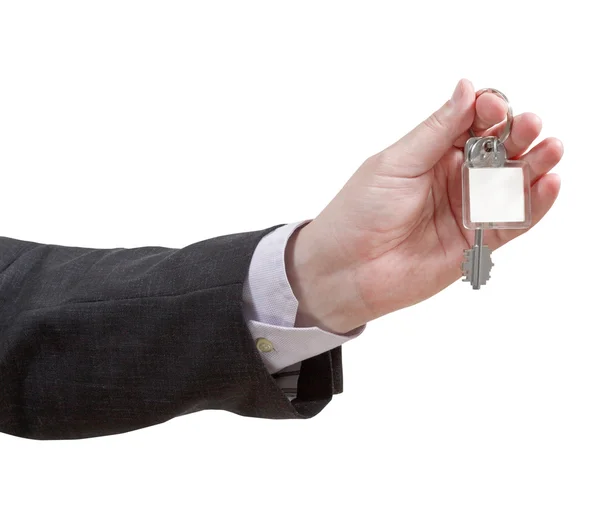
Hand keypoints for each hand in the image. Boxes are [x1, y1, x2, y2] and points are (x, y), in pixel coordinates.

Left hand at [285, 79, 562, 333]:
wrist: (346, 270)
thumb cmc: (360, 212)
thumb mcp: (396, 163)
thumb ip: (436, 131)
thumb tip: (467, 88)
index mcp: (433, 152)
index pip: (473, 123)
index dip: (488, 111)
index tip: (493, 107)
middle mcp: (455, 177)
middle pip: (500, 150)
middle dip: (518, 134)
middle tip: (529, 126)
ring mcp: (468, 209)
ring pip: (513, 183)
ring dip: (535, 165)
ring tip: (549, 151)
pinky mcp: (477, 242)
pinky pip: (513, 221)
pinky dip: (534, 204)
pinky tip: (548, 184)